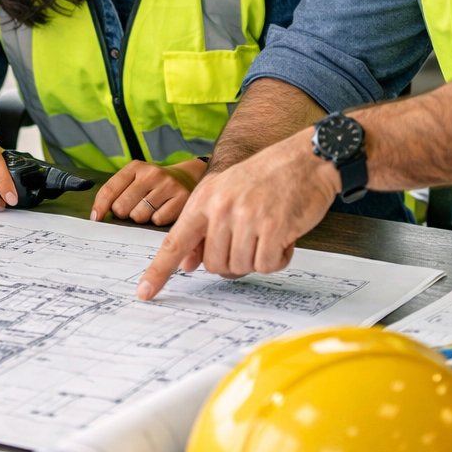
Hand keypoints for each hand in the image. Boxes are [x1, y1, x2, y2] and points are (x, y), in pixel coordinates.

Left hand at [90, 159, 204, 225]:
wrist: (186, 177)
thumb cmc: (153, 184)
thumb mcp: (134, 179)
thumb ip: (116, 192)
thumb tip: (96, 216)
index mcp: (135, 167)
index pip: (109, 190)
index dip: (100, 207)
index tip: (96, 219)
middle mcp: (151, 174)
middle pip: (122, 207)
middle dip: (124, 213)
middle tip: (133, 208)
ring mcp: (168, 185)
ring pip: (139, 216)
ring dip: (141, 217)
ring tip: (149, 209)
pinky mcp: (182, 198)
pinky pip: (158, 220)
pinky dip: (157, 220)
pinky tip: (162, 211)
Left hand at [136, 131, 338, 298]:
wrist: (306, 159)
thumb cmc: (266, 177)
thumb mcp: (225, 193)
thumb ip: (203, 227)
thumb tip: (186, 263)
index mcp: (204, 200)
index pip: (174, 242)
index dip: (158, 271)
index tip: (144, 292)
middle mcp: (222, 209)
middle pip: (214, 265)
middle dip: (232, 260)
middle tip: (251, 239)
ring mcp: (248, 218)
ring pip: (241, 267)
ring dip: (257, 258)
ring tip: (269, 232)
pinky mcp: (275, 228)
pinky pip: (267, 265)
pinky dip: (277, 258)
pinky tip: (284, 237)